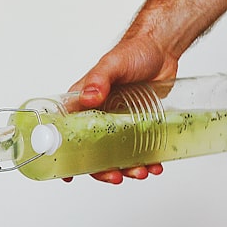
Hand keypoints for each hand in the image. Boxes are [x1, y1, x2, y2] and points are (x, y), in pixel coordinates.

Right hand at [63, 36, 177, 183]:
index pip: (66, 132)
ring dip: (127, 168)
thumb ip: (98, 79)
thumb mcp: (112, 64)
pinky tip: (155, 164)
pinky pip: (138, 148)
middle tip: (115, 177)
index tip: (66, 174)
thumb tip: (88, 97)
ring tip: (141, 172)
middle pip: (92, 150)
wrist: (162, 49)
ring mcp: (117, 122)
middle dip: (102, 169)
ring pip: (116, 154)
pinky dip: (146, 160)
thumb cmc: (132, 51)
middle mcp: (97, 115)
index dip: (64, 155)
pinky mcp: (137, 124)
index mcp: (82, 103)